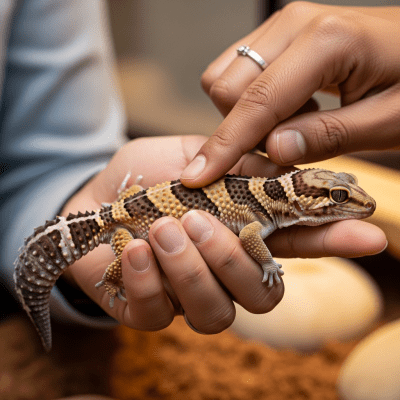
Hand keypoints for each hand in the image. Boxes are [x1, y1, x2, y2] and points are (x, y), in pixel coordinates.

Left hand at [61, 135, 385, 332]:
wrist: (93, 194)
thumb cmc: (146, 174)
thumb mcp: (192, 156)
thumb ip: (235, 166)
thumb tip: (282, 169)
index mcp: (242, 233)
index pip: (296, 244)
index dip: (332, 241)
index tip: (367, 232)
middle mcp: (223, 272)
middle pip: (260, 294)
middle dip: (234, 259)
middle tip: (200, 220)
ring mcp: (188, 296)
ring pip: (216, 313)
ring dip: (191, 268)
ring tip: (162, 230)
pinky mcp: (149, 310)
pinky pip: (160, 313)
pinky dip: (149, 278)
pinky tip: (135, 250)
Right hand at [180, 3, 399, 186]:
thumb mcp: (389, 121)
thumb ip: (329, 136)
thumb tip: (273, 150)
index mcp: (326, 42)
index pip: (256, 102)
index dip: (224, 146)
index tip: (196, 178)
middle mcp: (294, 23)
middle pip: (226, 87)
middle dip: (239, 129)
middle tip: (283, 147)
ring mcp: (283, 25)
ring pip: (225, 78)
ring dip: (245, 115)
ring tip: (293, 124)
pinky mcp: (279, 35)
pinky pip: (239, 72)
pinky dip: (252, 102)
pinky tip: (290, 108)